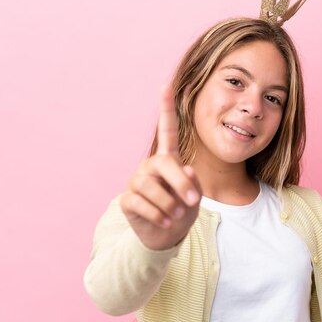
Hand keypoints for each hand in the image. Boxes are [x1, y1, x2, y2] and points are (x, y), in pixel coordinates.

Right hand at [120, 85, 201, 249]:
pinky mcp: (127, 199)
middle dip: (180, 182)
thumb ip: (193, 182)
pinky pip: (141, 203)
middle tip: (194, 200)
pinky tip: (166, 222)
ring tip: (177, 215)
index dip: (166, 109)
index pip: (167, 130)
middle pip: (163, 163)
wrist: (166, 235)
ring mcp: (136, 182)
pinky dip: (157, 215)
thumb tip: (187, 170)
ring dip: (169, 204)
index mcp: (168, 159)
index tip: (166, 86)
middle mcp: (150, 166)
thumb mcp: (195, 196)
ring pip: (151, 187)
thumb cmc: (182, 210)